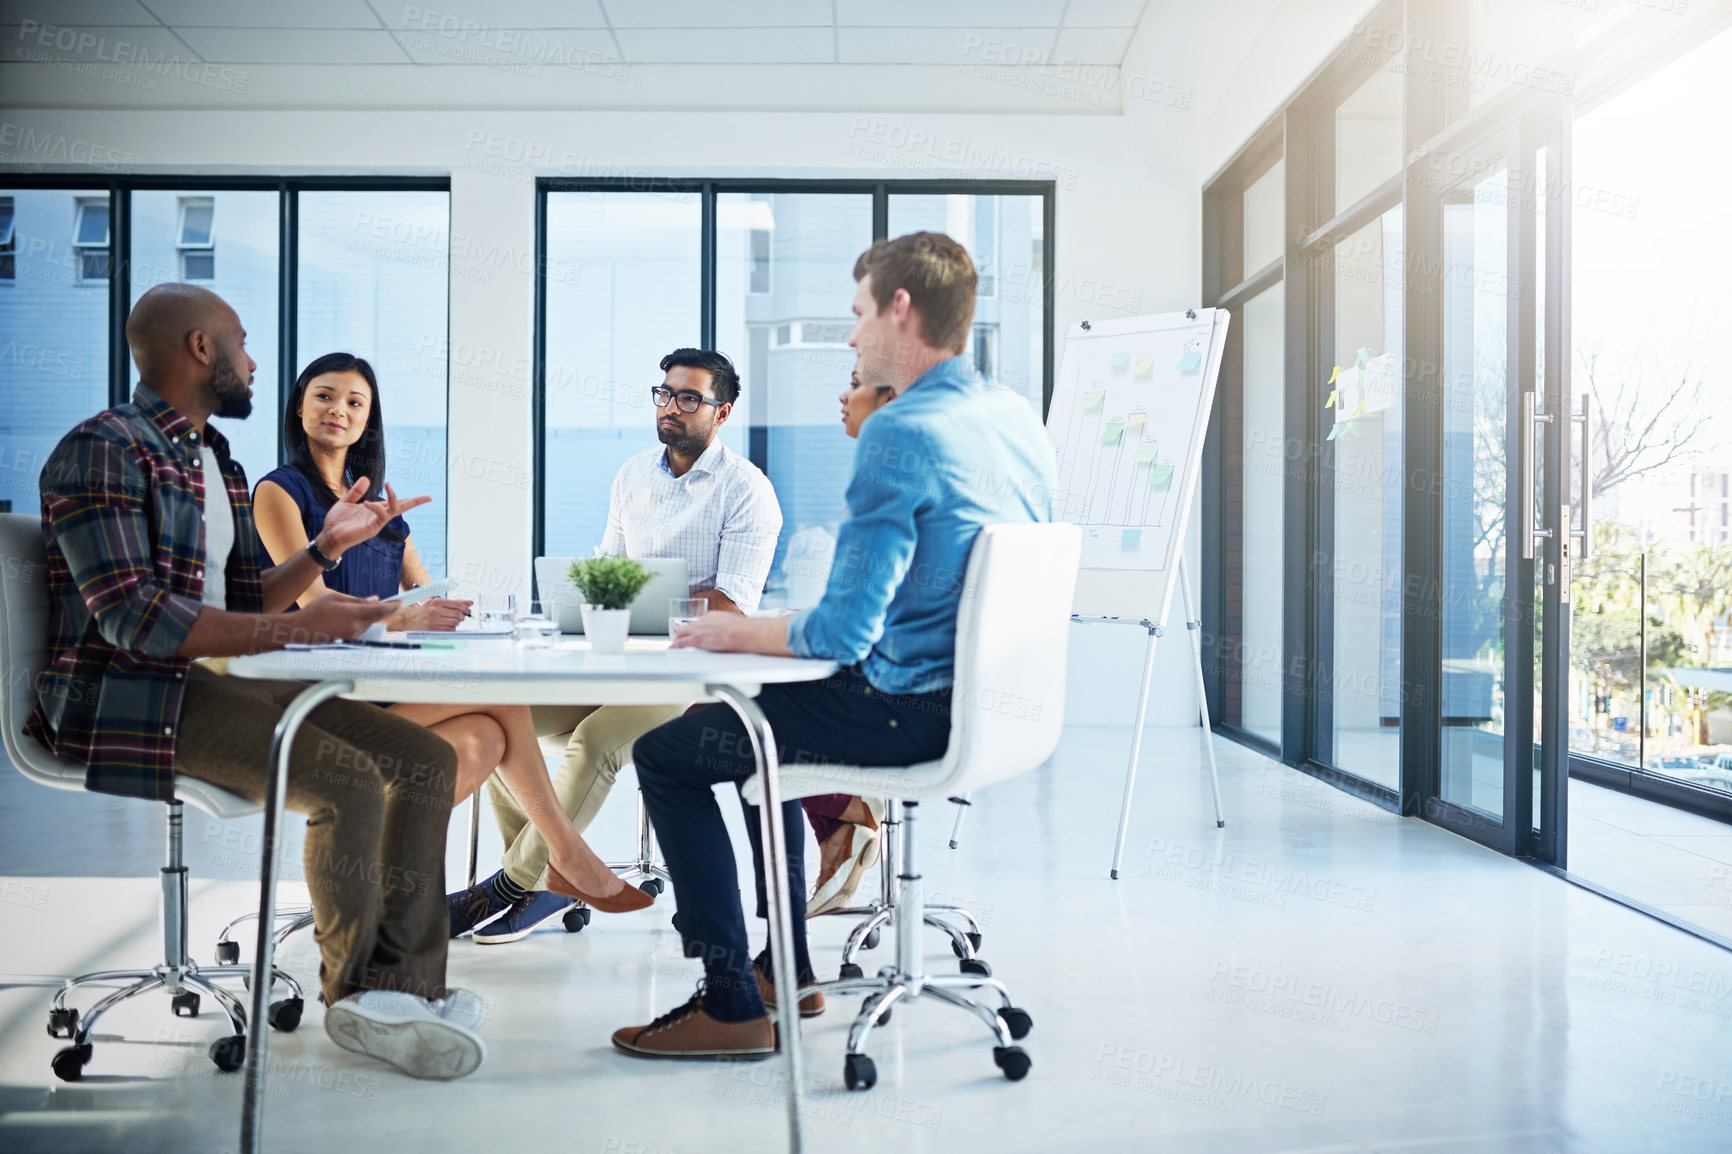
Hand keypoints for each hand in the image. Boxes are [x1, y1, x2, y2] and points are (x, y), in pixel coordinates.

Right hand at [291, 592, 397, 644]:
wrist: (297, 631)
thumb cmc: (314, 612)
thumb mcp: (336, 599)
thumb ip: (357, 600)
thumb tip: (375, 600)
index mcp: (354, 614)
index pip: (381, 610)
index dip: (392, 606)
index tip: (399, 602)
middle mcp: (356, 628)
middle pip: (373, 618)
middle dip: (370, 610)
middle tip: (357, 605)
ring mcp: (352, 638)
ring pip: (365, 625)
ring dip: (359, 619)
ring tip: (338, 615)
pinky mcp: (347, 644)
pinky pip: (356, 633)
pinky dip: (352, 626)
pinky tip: (337, 624)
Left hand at [316, 477, 430, 557]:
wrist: (329, 536)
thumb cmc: (337, 522)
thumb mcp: (346, 502)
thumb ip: (356, 492)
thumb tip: (367, 479)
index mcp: (375, 510)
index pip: (394, 502)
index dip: (406, 498)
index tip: (422, 496)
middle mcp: (379, 516)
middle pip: (402, 507)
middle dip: (415, 502)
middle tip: (428, 497)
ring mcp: (377, 523)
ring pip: (394, 510)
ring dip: (394, 498)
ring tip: (388, 485)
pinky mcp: (371, 529)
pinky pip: (380, 517)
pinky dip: (376, 508)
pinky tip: (367, 503)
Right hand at [387, 597, 470, 631]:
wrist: (409, 619)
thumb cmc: (424, 610)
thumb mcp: (437, 603)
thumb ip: (454, 602)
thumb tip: (469, 603)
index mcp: (437, 602)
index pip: (458, 605)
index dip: (466, 608)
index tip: (468, 610)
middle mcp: (436, 610)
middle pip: (458, 614)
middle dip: (462, 616)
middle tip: (461, 616)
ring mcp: (434, 620)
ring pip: (455, 623)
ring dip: (456, 622)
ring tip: (452, 620)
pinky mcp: (433, 629)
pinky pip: (449, 630)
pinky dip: (451, 628)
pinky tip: (447, 625)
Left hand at [669, 610, 745, 650]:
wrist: (740, 631)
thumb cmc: (741, 628)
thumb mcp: (733, 621)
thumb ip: (728, 624)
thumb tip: (733, 628)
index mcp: (711, 616)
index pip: (700, 622)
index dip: (696, 628)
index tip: (696, 632)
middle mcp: (702, 621)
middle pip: (688, 626)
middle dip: (682, 632)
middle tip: (678, 637)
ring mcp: (699, 630)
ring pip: (682, 633)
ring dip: (678, 639)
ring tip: (673, 644)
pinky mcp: (697, 639)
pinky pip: (682, 642)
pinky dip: (676, 646)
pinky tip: (673, 649)